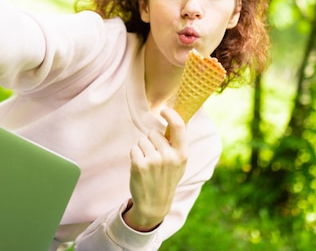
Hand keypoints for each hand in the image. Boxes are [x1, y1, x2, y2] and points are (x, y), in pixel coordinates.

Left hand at [123, 108, 188, 231]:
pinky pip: (134, 149)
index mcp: (182, 154)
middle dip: (151, 142)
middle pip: (153, 133)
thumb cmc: (167, 178)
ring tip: (148, 165)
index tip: (164, 111)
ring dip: (142, 149)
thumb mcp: (179, 162)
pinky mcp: (139, 165)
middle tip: (155, 159)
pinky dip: (135, 156)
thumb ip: (178, 143)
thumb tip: (178, 118)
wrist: (154, 203)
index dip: (171, 115)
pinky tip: (140, 168)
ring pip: (142, 140)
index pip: (179, 126)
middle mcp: (169, 156)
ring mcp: (154, 161)